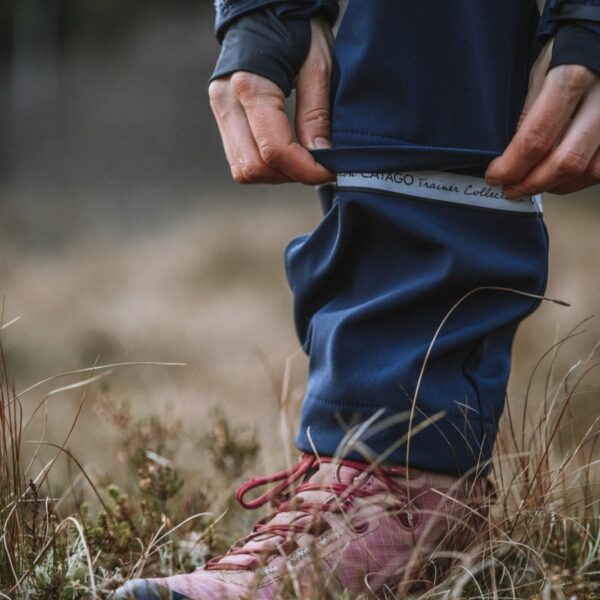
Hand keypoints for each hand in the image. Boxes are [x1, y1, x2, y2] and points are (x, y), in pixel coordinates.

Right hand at [208, 17, 334, 184]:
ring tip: (303, 157)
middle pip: (253, 167)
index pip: (274, 150)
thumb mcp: (318, 65)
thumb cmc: (297, 27)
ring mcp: (220, 109)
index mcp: (250, 84)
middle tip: (317, 165)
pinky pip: (240, 157)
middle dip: (289, 175)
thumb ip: (317, 114)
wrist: (267, 5)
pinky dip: (266, 164)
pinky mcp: (223, 115)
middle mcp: (226, 101)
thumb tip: (321, 157)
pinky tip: (287, 150)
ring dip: (276, 173)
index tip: (330, 170)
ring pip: (243, 169)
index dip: (305, 169)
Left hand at [485, 41, 599, 197]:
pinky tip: (559, 177)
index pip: (536, 139)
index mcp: (571, 80)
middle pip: (567, 161)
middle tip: (511, 189)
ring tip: (533, 183)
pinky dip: (579, 179)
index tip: (495, 176)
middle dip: (532, 184)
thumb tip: (511, 158)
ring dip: (557, 185)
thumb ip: (528, 116)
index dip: (511, 166)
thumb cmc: (566, 51)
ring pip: (591, 170)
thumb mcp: (538, 74)